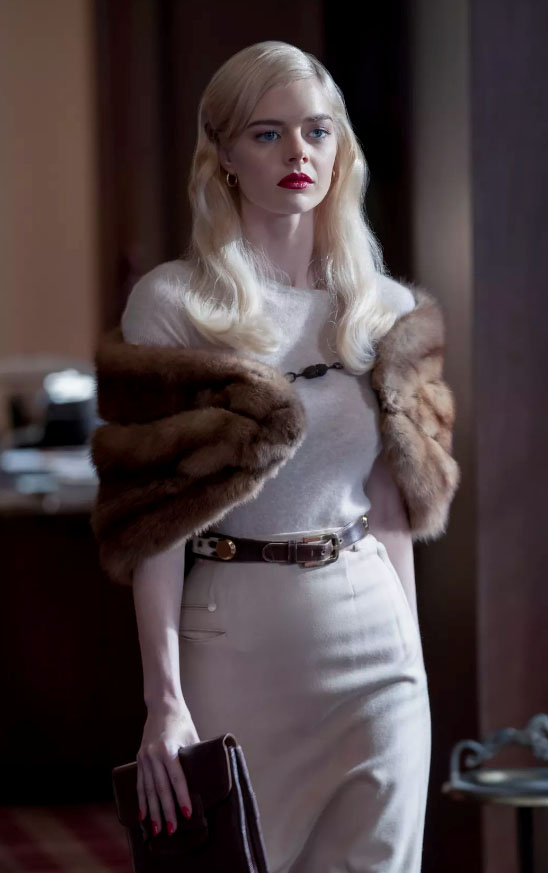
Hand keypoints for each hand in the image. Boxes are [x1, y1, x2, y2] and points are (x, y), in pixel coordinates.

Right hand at [136, 701, 200, 835]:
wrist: (161, 705)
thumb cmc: (181, 721)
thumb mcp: (192, 737)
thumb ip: (194, 757)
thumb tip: (206, 779)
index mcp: (168, 748)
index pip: (176, 778)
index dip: (182, 797)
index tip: (187, 814)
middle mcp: (153, 754)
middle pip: (160, 788)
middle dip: (166, 810)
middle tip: (171, 830)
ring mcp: (144, 757)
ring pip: (148, 789)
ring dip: (153, 811)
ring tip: (157, 830)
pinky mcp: (139, 759)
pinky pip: (140, 784)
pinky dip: (141, 801)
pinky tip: (142, 816)